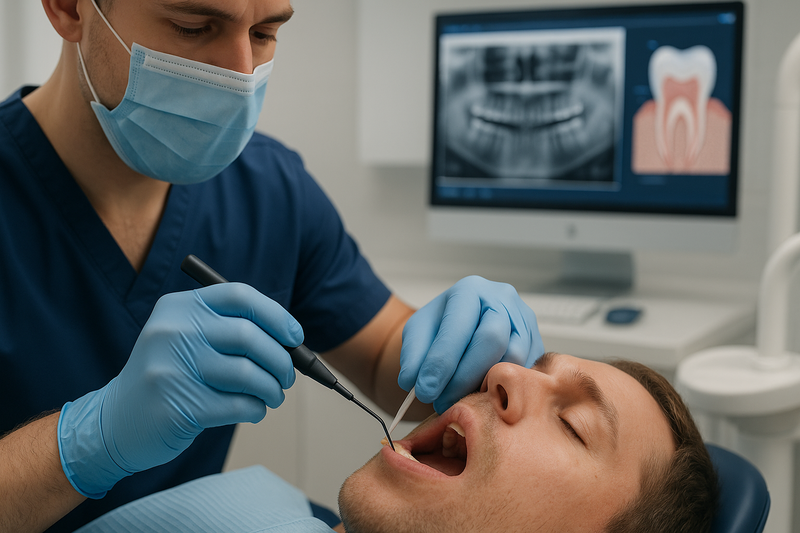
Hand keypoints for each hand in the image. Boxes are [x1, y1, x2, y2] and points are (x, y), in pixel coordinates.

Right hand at [57, 283, 301, 497]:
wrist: (113, 422)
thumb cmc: (167, 376)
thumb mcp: (184, 338)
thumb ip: (228, 329)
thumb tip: (289, 340)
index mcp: (179, 307)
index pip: (240, 296)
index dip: (276, 315)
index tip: (295, 337)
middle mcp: (173, 331)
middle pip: (250, 336)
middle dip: (281, 359)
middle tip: (287, 376)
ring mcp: (172, 368)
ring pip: (249, 373)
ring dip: (272, 389)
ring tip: (272, 396)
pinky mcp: (179, 406)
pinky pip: (239, 405)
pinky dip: (256, 409)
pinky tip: (253, 410)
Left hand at [398, 276, 543, 412]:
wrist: (466, 326)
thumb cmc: (444, 327)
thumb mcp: (419, 333)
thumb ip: (414, 354)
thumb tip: (413, 381)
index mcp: (471, 290)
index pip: (459, 327)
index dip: (441, 363)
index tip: (424, 390)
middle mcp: (503, 300)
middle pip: (492, 341)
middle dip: (463, 378)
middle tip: (440, 402)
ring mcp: (525, 322)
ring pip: (512, 360)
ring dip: (482, 387)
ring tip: (459, 398)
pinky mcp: (538, 345)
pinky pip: (525, 373)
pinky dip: (501, 390)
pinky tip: (479, 397)